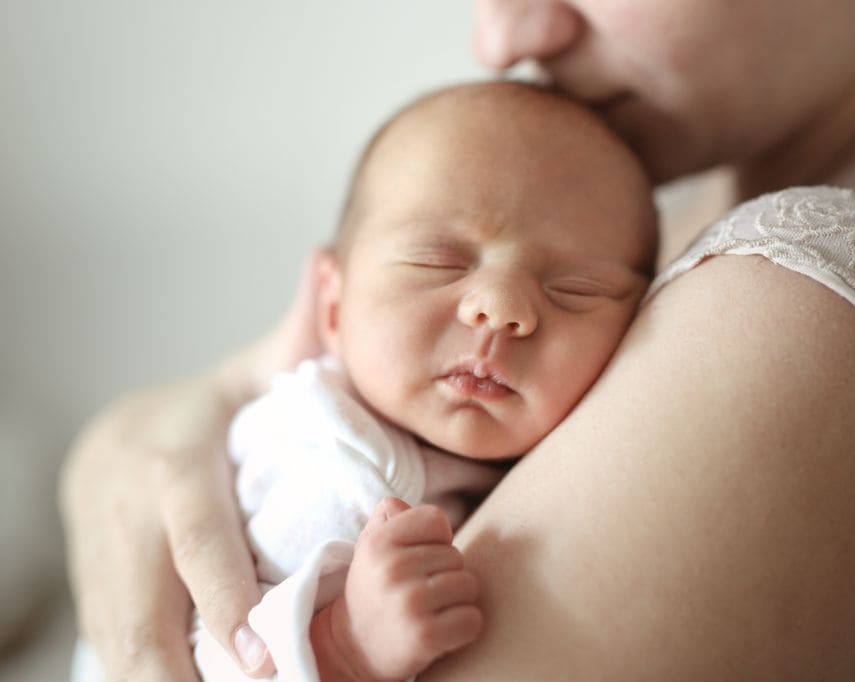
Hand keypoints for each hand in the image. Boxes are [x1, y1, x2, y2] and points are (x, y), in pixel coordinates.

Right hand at [59, 247, 333, 679]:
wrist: (109, 444)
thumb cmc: (199, 416)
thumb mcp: (243, 375)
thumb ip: (295, 338)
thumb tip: (333, 263)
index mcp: (171, 466)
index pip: (195, 534)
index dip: (222, 591)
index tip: (258, 645)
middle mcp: (128, 519)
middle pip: (145, 608)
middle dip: (188, 666)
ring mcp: (103, 564)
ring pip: (123, 643)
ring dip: (168, 681)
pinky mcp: (95, 596)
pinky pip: (116, 652)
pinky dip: (151, 679)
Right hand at [311, 498, 482, 681]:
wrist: (353, 650)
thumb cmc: (374, 591)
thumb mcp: (370, 549)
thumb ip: (388, 519)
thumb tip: (397, 504)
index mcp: (379, 542)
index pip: (436, 519)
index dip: (435, 540)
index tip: (419, 560)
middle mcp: (392, 569)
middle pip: (456, 555)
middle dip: (446, 574)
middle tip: (420, 593)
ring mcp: (409, 603)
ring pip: (469, 585)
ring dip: (458, 601)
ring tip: (431, 611)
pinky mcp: (425, 636)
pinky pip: (473, 619)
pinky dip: (465, 627)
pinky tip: (441, 632)